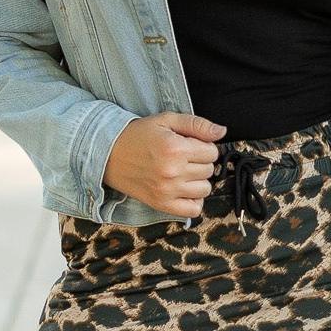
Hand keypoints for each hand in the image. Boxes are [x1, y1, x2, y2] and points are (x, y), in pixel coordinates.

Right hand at [103, 112, 227, 216]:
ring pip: (205, 189)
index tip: (190, 145)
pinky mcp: (161, 204)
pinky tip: (184, 189)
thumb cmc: (138, 135)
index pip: (211, 152)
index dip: (204, 146)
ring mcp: (167, 191)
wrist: (108, 154)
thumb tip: (221, 132)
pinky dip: (194, 201)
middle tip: (183, 157)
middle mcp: (173, 172)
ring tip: (183, 172)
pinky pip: (193, 210)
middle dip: (201, 161)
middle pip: (209, 170)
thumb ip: (196, 124)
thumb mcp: (166, 121)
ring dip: (198, 180)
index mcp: (175, 149)